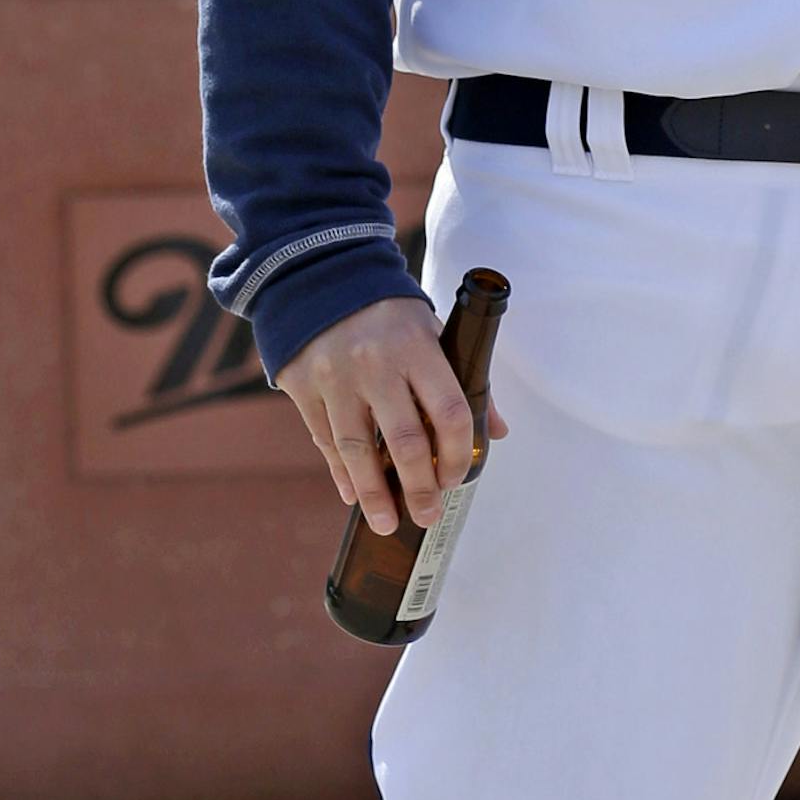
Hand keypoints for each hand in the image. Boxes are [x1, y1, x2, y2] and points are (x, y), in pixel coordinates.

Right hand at [275, 295, 509, 534]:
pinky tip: (353, 495)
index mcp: (419, 347)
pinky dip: (341, 473)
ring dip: (375, 495)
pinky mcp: (305, 388)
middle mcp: (378, 364)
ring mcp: (338, 378)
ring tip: (389, 523)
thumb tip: (494, 432)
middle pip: (405, 441)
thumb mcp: (431, 331)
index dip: (458, 453)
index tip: (456, 477)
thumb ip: (464, 378)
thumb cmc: (390, 314)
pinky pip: (325, 441)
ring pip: (358, 451)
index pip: (450, 410)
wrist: (322, 277)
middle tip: (428, 515)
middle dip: (420, 487)